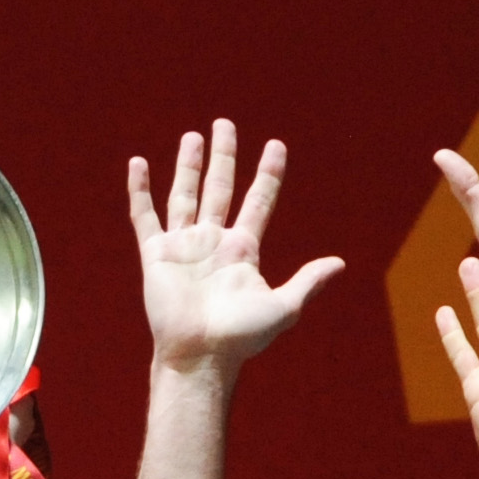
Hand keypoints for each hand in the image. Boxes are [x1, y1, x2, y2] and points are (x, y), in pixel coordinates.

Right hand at [128, 121, 345, 376]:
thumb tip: (340, 264)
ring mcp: (184, 246)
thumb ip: (308, 281)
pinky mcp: (156, 254)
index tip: (276, 146)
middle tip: (225, 124)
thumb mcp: (283, 307)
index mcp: (243, 249)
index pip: (258, 200)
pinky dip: (140, 191)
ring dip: (188, 165)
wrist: (200, 354)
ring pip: (185, 194)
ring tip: (193, 137)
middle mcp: (214, 241)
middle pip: (220, 187)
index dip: (268, 173)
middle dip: (224, 156)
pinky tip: (138, 164)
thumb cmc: (241, 337)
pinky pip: (145, 216)